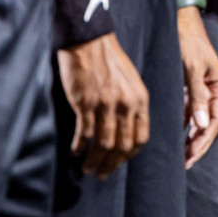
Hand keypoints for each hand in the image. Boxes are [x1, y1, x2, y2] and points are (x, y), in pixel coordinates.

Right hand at [57, 33, 149, 177]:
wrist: (90, 42)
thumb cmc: (110, 61)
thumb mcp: (131, 82)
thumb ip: (132, 104)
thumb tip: (126, 130)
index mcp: (140, 100)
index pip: (141, 137)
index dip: (130, 155)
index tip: (120, 162)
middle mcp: (126, 105)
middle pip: (122, 145)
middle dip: (112, 164)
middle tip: (101, 174)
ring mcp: (106, 105)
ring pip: (103, 144)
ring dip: (94, 160)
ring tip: (87, 168)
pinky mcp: (86, 104)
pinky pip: (84, 133)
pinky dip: (79, 146)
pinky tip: (75, 151)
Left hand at [176, 7, 217, 166]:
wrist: (178, 20)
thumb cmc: (187, 41)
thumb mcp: (192, 68)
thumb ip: (197, 96)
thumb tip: (202, 126)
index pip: (216, 120)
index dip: (205, 140)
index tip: (191, 156)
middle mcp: (212, 90)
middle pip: (209, 124)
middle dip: (198, 144)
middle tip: (185, 164)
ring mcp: (200, 90)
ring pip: (198, 120)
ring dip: (191, 138)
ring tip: (180, 157)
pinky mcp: (188, 87)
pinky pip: (188, 112)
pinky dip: (183, 126)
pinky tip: (174, 138)